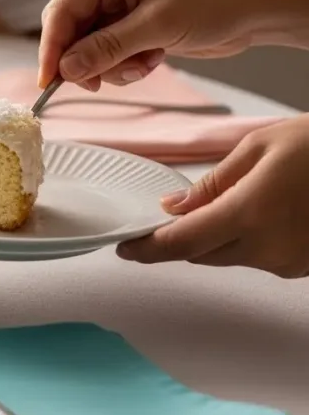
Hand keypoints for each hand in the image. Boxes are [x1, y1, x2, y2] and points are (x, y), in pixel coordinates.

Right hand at [38, 0, 290, 90]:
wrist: (258, 7)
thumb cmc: (216, 0)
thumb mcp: (157, 26)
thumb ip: (106, 48)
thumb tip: (66, 69)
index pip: (61, 10)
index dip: (52, 47)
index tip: (49, 81)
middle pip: (71, 30)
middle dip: (86, 60)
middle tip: (98, 83)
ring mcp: (119, 3)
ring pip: (89, 47)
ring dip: (111, 66)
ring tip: (144, 65)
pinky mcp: (131, 23)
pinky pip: (108, 52)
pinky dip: (124, 65)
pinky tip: (152, 60)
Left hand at [118, 114, 308, 278]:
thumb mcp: (261, 147)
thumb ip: (212, 183)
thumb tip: (174, 207)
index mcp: (249, 214)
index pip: (180, 244)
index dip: (146, 249)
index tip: (125, 248)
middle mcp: (268, 248)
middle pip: (201, 254)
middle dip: (182, 237)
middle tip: (171, 216)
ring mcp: (290, 262)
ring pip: (231, 257)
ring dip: (218, 237)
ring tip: (235, 200)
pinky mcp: (305, 267)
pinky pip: (261, 257)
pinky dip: (249, 238)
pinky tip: (265, 210)